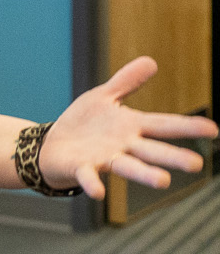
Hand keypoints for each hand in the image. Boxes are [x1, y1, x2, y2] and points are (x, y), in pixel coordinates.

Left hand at [39, 56, 218, 198]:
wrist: (51, 146)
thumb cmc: (82, 124)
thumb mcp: (103, 97)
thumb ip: (126, 81)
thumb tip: (151, 61)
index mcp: (131, 127)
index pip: (163, 125)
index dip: (187, 127)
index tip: (213, 129)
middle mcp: (123, 146)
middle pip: (152, 150)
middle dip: (173, 156)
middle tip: (197, 164)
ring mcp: (102, 159)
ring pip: (127, 167)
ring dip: (144, 174)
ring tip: (162, 181)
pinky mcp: (80, 168)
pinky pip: (88, 177)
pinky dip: (92, 183)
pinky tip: (98, 192)